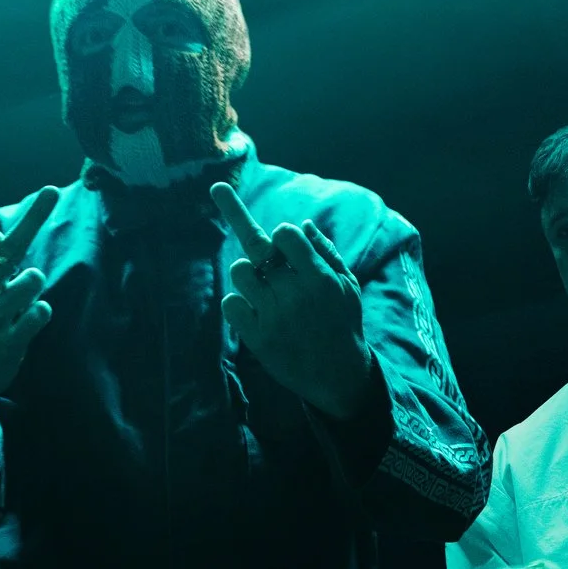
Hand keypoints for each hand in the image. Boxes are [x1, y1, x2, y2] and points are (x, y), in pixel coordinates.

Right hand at [0, 188, 59, 420]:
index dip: (4, 231)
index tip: (19, 217)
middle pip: (12, 252)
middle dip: (32, 228)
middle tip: (46, 205)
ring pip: (32, 281)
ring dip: (33, 282)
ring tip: (21, 293)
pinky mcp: (10, 345)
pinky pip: (40, 313)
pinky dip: (39, 311)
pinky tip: (28, 318)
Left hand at [210, 180, 370, 419]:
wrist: (338, 376)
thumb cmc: (343, 323)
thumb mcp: (347, 286)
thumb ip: (326, 253)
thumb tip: (302, 224)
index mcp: (320, 278)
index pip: (286, 234)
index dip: (281, 233)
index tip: (281, 240)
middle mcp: (296, 294)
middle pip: (257, 248)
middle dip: (247, 232)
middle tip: (220, 192)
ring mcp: (274, 317)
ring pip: (239, 272)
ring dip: (245, 273)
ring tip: (261, 287)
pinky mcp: (257, 338)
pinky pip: (230, 303)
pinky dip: (237, 303)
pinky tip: (253, 311)